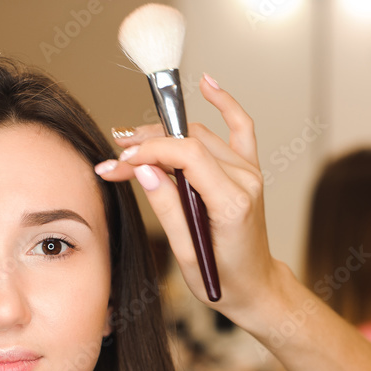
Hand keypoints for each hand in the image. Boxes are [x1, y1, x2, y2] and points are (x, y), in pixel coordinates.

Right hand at [94, 73, 288, 326]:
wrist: (254, 286)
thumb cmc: (222, 279)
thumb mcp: (186, 253)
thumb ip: (166, 207)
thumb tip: (143, 170)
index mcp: (232, 203)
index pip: (187, 156)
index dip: (149, 152)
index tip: (119, 161)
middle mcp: (246, 181)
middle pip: (190, 142)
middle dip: (147, 145)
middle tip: (115, 158)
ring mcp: (250, 173)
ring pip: (201, 134)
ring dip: (165, 134)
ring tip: (131, 142)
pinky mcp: (249, 171)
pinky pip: (239, 128)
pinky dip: (224, 104)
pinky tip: (207, 84)